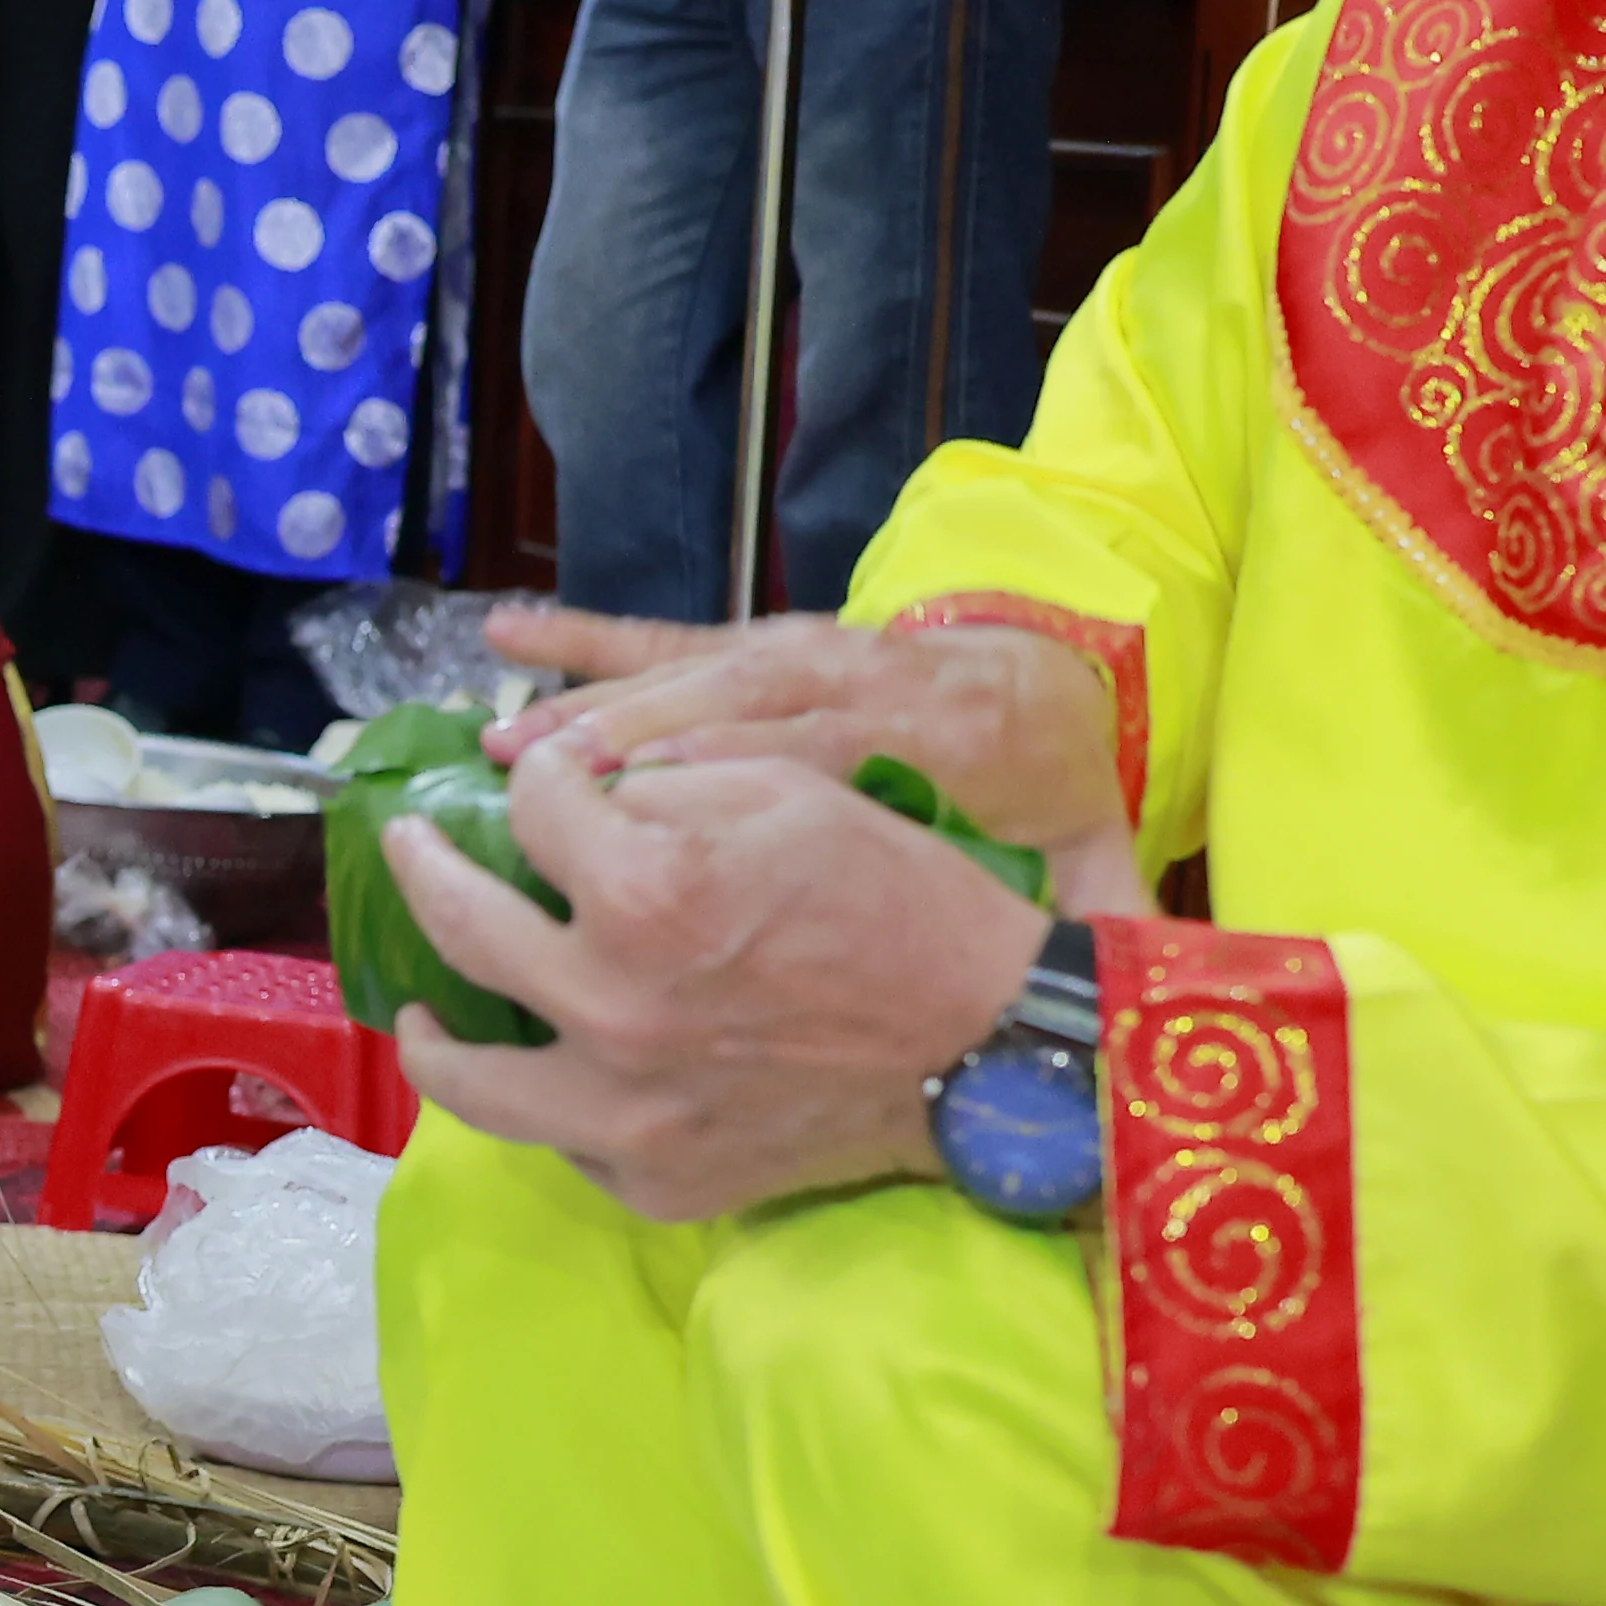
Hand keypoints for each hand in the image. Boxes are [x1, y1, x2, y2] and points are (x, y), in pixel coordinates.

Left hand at [380, 750, 1044, 1223]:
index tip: (556, 779)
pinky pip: (562, 1140)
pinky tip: (547, 1067)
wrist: (992, 1041)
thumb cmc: (901, 899)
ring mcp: (626, 1111)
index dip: (546, 778)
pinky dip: (545, 1098)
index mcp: (643, 895)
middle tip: (411, 849)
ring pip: (473, 1079)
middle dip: (425, 868)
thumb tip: (579, 795)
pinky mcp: (658, 1179)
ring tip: (420, 1004)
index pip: (538, 809)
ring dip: (432, 1030)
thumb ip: (661, 780)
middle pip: (463, 928)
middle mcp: (611, 1010)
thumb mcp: (785, 790)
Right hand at [490, 602, 1135, 902]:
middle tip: (534, 782)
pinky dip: (589, 636)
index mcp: (954, 728)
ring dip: (594, 708)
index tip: (655, 829)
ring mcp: (805, 648)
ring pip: (691, 672)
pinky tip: (508, 636)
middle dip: (635, 737)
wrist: (1053, 689)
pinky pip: (670, 637)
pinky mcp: (765, 640)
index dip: (742, 783)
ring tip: (505, 751)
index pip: (835, 751)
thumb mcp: (1090, 862)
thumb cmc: (1047, 800)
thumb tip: (1100, 969)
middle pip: (739, 705)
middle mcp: (866, 674)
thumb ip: (1094, 912)